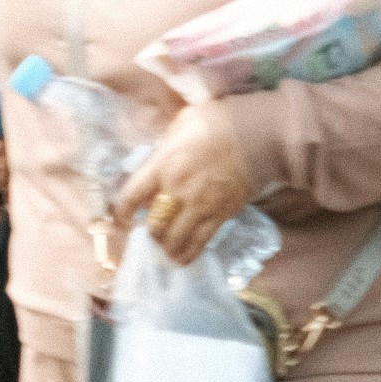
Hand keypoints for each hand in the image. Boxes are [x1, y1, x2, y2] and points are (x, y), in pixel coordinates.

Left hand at [116, 98, 253, 262]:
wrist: (259, 136)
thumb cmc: (218, 121)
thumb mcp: (181, 125)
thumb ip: (165, 146)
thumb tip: (156, 159)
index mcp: (163, 164)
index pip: (131, 196)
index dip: (121, 212)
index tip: (121, 218)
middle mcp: (178, 189)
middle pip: (154, 223)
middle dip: (148, 232)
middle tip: (147, 233)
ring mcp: (200, 205)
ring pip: (175, 239)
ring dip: (166, 247)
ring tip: (163, 249)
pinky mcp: (221, 215)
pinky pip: (200, 242)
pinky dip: (188, 254)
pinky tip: (181, 260)